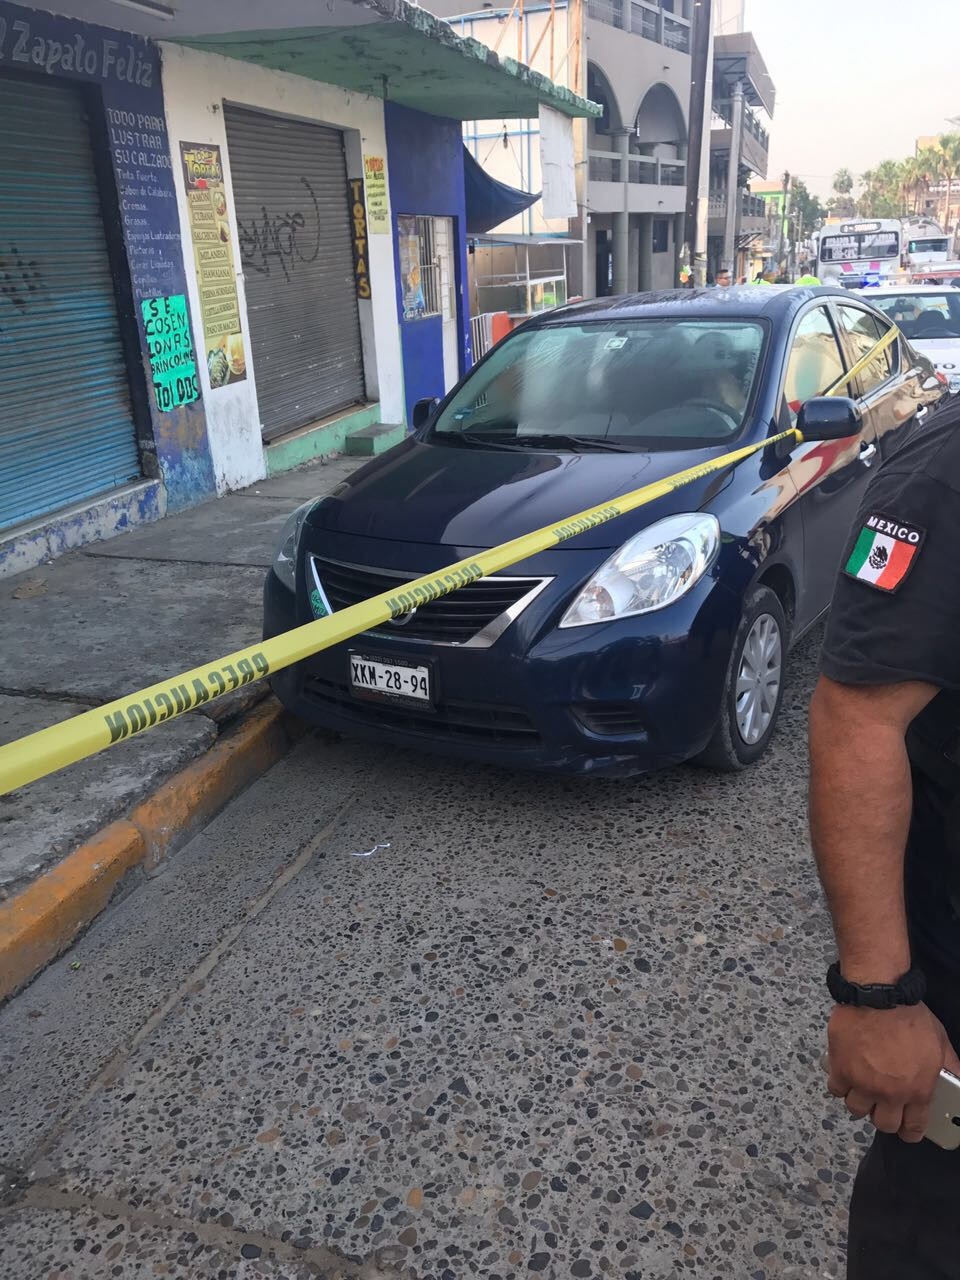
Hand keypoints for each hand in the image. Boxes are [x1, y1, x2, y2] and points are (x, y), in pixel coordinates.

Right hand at [827, 1002, 959, 1142]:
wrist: (878, 996)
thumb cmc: (909, 1016)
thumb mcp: (940, 1043)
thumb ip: (950, 1067)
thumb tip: (959, 1081)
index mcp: (917, 1091)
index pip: (912, 1128)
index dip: (909, 1132)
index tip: (906, 1130)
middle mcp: (889, 1093)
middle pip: (882, 1124)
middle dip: (883, 1116)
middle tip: (882, 1104)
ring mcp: (862, 1083)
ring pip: (856, 1110)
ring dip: (860, 1101)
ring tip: (862, 1088)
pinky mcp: (840, 1069)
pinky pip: (836, 1089)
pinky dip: (840, 1084)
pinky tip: (845, 1074)